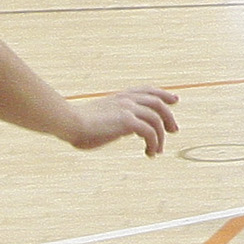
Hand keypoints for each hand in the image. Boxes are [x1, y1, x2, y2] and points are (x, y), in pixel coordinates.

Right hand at [62, 87, 179, 151]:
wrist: (68, 122)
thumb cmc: (77, 125)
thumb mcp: (101, 119)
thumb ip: (116, 121)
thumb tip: (127, 131)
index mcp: (120, 97)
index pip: (147, 90)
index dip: (163, 94)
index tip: (174, 100)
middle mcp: (126, 99)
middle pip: (158, 103)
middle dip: (169, 117)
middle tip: (174, 131)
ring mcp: (128, 109)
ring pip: (157, 119)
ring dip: (161, 137)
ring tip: (157, 151)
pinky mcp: (127, 121)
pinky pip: (150, 132)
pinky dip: (154, 143)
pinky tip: (149, 153)